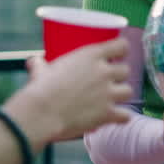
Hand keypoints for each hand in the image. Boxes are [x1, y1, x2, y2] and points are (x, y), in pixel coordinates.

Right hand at [12, 40, 131, 143]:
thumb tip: (33, 61)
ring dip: (121, 95)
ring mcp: (108, 93)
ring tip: (110, 99)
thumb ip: (40, 64)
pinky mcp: (108, 113)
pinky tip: (115, 117)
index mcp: (91, 55)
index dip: (121, 51)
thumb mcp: (41, 70)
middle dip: (118, 76)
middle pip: (126, 70)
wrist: (42, 113)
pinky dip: (121, 117)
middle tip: (107, 81)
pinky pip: (126, 115)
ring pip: (129, 91)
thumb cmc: (40, 88)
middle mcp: (104, 72)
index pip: (121, 46)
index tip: (117, 55)